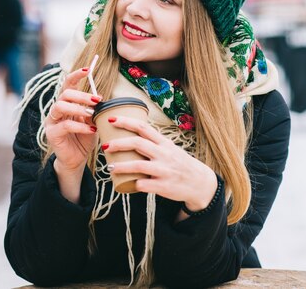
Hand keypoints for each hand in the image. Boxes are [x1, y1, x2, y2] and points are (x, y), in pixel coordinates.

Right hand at [44, 67, 100, 172]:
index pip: (68, 84)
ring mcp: (52, 121)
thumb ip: (93, 110)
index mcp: (66, 103)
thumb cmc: (83, 138)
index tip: (87, 69)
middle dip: (82, 95)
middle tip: (97, 100)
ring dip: (78, 108)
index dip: (76, 75)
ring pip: (60, 106)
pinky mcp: (51, 134)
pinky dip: (80, 126)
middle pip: (65, 93)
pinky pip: (65, 125)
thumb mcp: (91, 121)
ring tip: (92, 113)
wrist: (76, 159)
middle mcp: (56, 110)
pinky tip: (91, 129)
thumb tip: (100, 99)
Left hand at [103, 116, 217, 211]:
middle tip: (105, 145)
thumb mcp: (169, 149)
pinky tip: (128, 184)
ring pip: (138, 165)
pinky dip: (135, 183)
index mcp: (163, 143)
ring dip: (121, 166)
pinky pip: (144, 184)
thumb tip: (128, 136)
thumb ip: (152, 143)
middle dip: (118, 143)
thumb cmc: (179, 164)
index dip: (125, 121)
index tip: (111, 119)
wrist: (200, 183)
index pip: (142, 127)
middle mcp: (164, 154)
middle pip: (137, 143)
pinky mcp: (163, 186)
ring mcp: (164, 170)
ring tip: (110, 167)